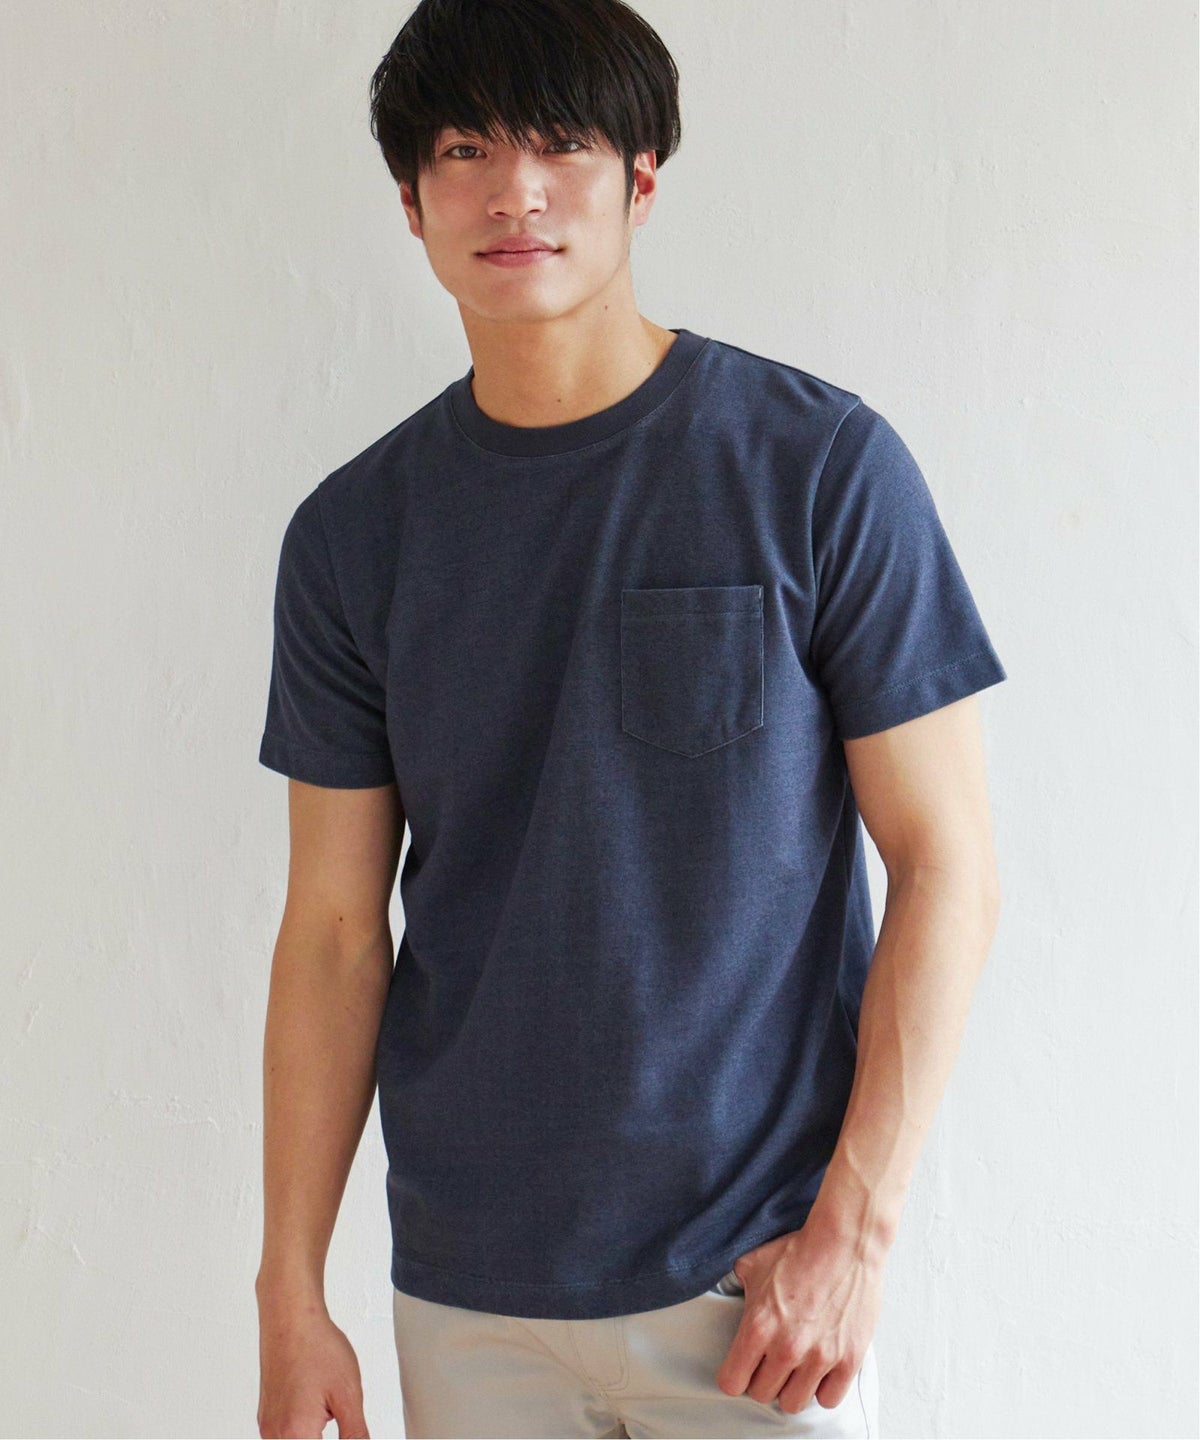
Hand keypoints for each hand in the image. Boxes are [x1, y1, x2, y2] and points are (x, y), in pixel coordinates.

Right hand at [257, 1293, 369, 1437]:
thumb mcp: (348, 1394)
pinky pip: (287, 1434)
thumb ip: (355, 1434)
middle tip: (336, 1410)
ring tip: (326, 1402)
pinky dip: (304, 1427)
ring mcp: (268, 1425)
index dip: (343, 1439)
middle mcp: (275, 1435)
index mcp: (296, 1434)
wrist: (291, 1319)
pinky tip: (315, 1401)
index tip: (348, 1427)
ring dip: (314, 1433)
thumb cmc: (316, 1347)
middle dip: (325, 1435)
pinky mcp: (266, 1415)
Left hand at [714, 1213, 883, 1415]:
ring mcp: (819, 1357)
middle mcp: (786, 1348)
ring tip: (795, 1368)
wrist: (845, 1242)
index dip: (734, 1376)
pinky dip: (823, 1388)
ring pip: (793, 1403)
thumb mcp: (754, 1263)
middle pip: (762, 1394)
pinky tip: (820, 1369)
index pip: (731, 1382)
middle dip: (763, 1379)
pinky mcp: (848, 1360)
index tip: (742, 1367)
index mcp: (757, 1326)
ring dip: (791, 1387)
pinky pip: (828, 1399)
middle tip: (771, 1361)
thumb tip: (728, 1292)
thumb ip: (737, 1285)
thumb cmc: (799, 1250)